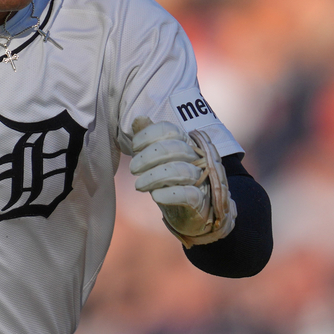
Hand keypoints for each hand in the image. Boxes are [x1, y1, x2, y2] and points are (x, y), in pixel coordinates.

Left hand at [129, 116, 235, 246]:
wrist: (193, 214)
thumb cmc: (173, 184)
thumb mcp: (159, 162)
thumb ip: (150, 141)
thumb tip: (139, 119)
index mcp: (185, 144)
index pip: (169, 130)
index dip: (148, 135)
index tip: (134, 147)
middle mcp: (196, 158)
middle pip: (174, 148)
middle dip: (148, 157)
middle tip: (133, 168)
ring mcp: (201, 180)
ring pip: (180, 171)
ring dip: (154, 177)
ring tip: (139, 185)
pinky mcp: (201, 202)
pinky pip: (188, 194)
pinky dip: (170, 194)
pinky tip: (156, 196)